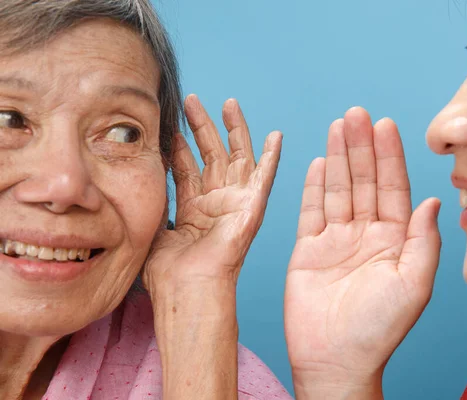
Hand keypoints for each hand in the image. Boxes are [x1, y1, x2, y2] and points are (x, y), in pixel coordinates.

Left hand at [143, 94, 281, 291]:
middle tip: (192, 100)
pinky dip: (272, 158)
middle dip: (203, 127)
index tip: (170, 125)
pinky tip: (276, 136)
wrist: (188, 290)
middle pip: (212, 156)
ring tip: (228, 103)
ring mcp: (235, 204)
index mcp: (194, 210)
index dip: (180, 146)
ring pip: (236, 158)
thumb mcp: (154, 229)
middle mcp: (216, 204)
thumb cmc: (169, 272)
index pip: (188, 169)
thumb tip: (140, 182)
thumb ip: (155, 203)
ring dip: (234, 130)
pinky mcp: (251, 208)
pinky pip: (265, 179)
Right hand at [285, 107, 440, 396]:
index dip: (389, 156)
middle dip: (361, 147)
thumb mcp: (413, 284)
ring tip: (338, 126)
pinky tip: (318, 162)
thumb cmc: (378, 329)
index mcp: (394, 240)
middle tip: (357, 114)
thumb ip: (422, 241)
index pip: (393, 188)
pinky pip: (311, 211)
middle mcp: (366, 234)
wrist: (335, 359)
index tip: (386, 125)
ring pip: (338, 189)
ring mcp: (336, 240)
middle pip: (363, 181)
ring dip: (338, 158)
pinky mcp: (308, 249)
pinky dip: (313, 187)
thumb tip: (433, 201)